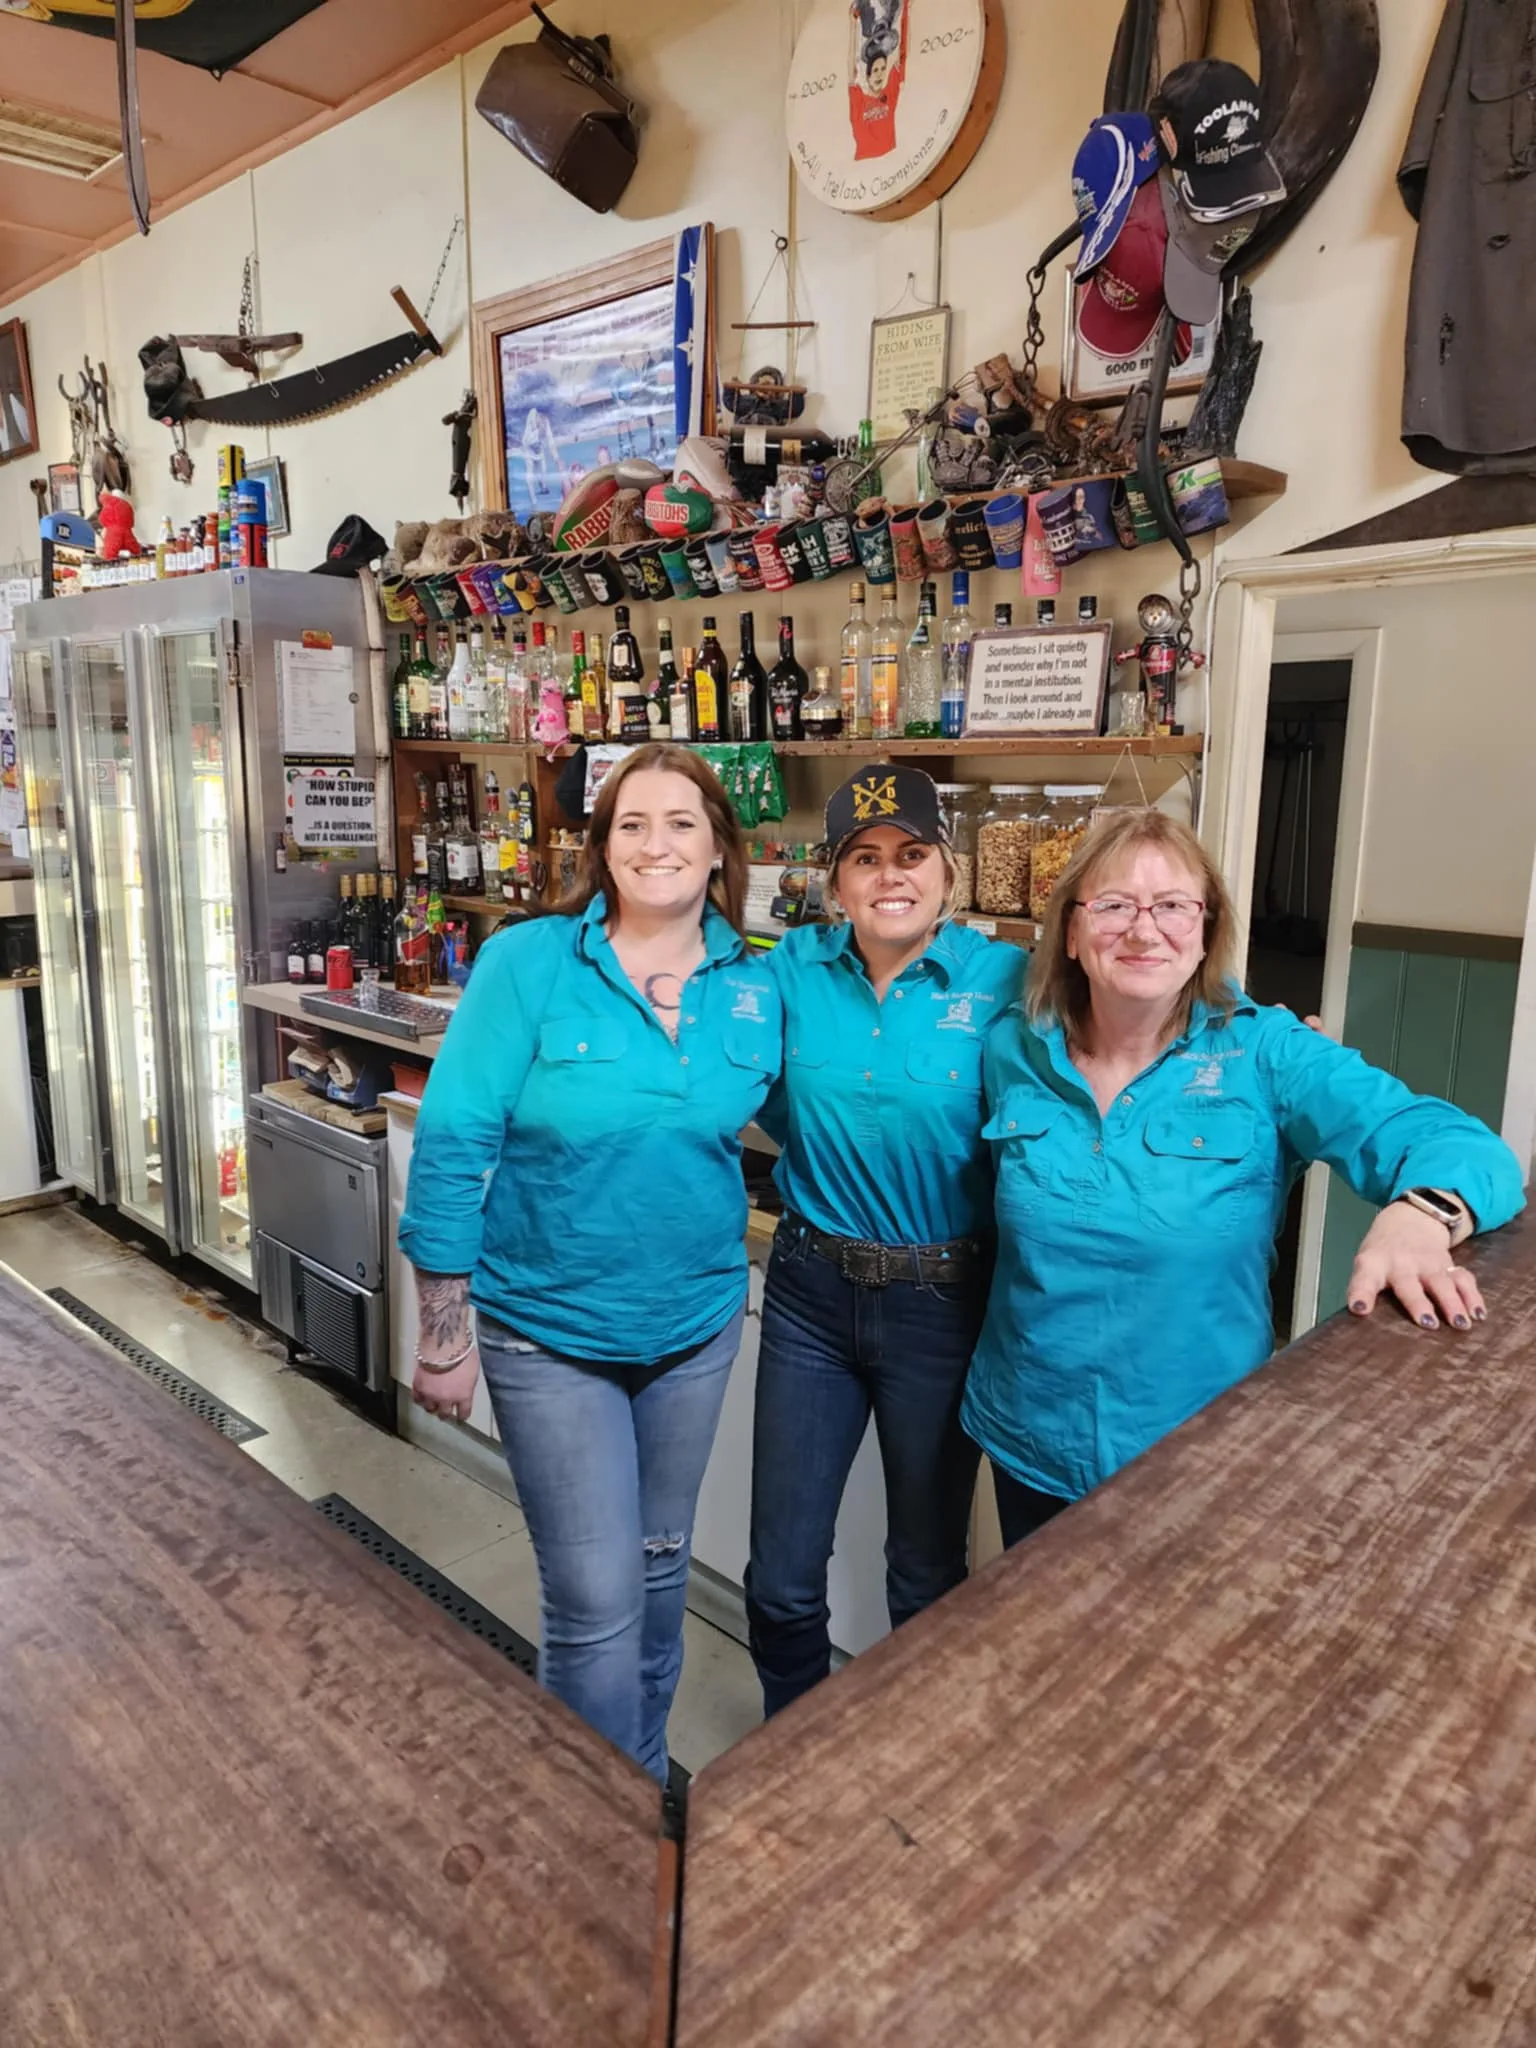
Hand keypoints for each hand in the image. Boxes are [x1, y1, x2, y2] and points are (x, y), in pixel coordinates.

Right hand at [412, 1343, 481, 1422]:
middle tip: (445, 1411)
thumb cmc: (462, 1352)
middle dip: (445, 1413)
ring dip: (432, 1406)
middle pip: (444, 1414)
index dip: (462, 1414)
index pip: (463, 1413)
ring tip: (432, 1401)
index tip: (460, 1414)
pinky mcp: (418, 1386)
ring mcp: (431, 1394)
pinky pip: (417, 1398)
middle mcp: (447, 1399)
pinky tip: (422, 1395)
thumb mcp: (473, 1371)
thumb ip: (467, 1384)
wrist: (443, 1344)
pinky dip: (419, 1398)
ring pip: (429, 1408)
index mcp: (464, 1395)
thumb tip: (464, 1387)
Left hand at [1347, 1202, 1485, 1330]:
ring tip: (1460, 1324)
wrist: (1410, 1219)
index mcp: (1374, 1264)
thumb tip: (1364, 1319)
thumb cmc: (1382, 1254)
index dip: (1361, 1293)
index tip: (1359, 1309)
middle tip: (1427, 1322)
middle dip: (1418, 1303)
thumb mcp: (1366, 1265)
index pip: (1364, 1279)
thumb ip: (1365, 1289)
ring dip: (1452, 1303)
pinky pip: (1463, 1279)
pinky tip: (1478, 1314)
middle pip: (1409, 1284)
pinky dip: (1472, 1296)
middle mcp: (1402, 1263)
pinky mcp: (1449, 1265)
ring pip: (1442, 1282)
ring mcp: (1428, 1263)